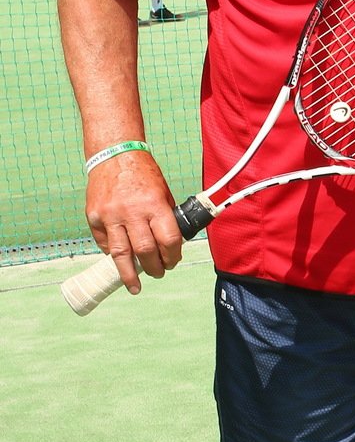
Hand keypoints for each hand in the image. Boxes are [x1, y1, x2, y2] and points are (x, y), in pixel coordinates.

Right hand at [85, 150, 182, 292]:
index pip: (168, 240)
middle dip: (155, 268)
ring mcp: (109, 215)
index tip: (173, 262)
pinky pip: (104, 243)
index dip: (173, 257)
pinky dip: (113, 254)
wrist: (114, 154)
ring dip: (129, 275)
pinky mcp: (93, 217)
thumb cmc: (143, 174)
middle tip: (159, 273)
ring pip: (121, 255)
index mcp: (154, 204)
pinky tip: (121, 260)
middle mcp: (131, 211)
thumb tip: (171, 246)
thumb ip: (166, 218)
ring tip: (135, 286)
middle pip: (145, 252)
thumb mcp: (163, 193)